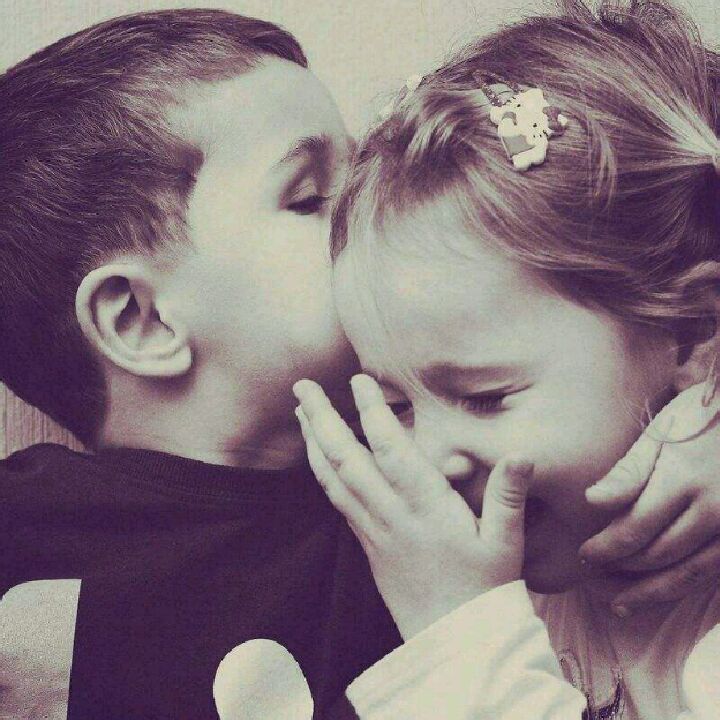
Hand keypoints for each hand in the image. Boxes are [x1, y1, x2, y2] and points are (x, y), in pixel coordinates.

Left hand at [293, 374, 532, 639]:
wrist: (454, 646)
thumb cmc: (484, 591)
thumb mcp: (506, 544)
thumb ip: (508, 496)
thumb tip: (520, 455)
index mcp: (425, 509)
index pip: (391, 451)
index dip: (371, 412)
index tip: (358, 380)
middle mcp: (391, 515)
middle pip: (346, 460)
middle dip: (322, 419)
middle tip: (303, 386)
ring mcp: (374, 530)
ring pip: (333, 480)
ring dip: (314, 442)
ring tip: (301, 411)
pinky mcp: (368, 544)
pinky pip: (337, 501)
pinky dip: (322, 471)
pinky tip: (318, 455)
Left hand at [579, 384, 719, 612]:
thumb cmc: (699, 420)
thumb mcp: (661, 432)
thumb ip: (628, 470)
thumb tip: (592, 500)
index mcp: (684, 480)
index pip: (636, 528)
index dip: (606, 547)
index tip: (583, 555)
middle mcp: (714, 510)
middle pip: (659, 554)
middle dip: (621, 568)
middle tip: (591, 574)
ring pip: (688, 574)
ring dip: (650, 592)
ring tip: (618, 603)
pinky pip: (710, 573)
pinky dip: (681, 588)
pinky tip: (657, 594)